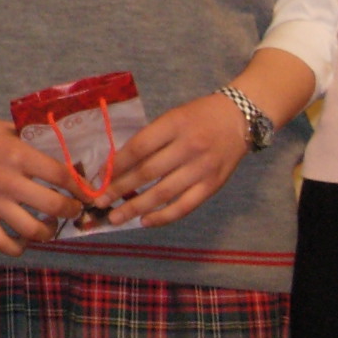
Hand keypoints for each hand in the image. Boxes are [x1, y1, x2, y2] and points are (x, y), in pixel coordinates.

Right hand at [0, 65, 80, 255]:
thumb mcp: (15, 130)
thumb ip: (41, 145)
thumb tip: (74, 164)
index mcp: (18, 155)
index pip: (62, 176)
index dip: (82, 188)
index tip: (88, 193)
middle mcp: (6, 180)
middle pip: (53, 206)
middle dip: (72, 210)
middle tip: (74, 208)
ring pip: (31, 230)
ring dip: (49, 231)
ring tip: (50, 224)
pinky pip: (1, 243)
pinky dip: (18, 247)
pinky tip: (25, 238)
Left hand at [103, 48, 313, 227]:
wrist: (239, 118)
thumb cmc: (198, 116)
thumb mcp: (172, 118)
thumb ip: (150, 139)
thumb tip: (118, 166)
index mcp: (174, 125)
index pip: (139, 147)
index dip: (116, 165)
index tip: (98, 177)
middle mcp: (188, 147)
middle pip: (147, 172)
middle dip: (119, 189)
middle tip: (98, 202)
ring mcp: (202, 168)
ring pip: (163, 193)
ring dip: (136, 207)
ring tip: (115, 217)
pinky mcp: (213, 185)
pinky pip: (185, 206)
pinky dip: (164, 216)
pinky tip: (145, 221)